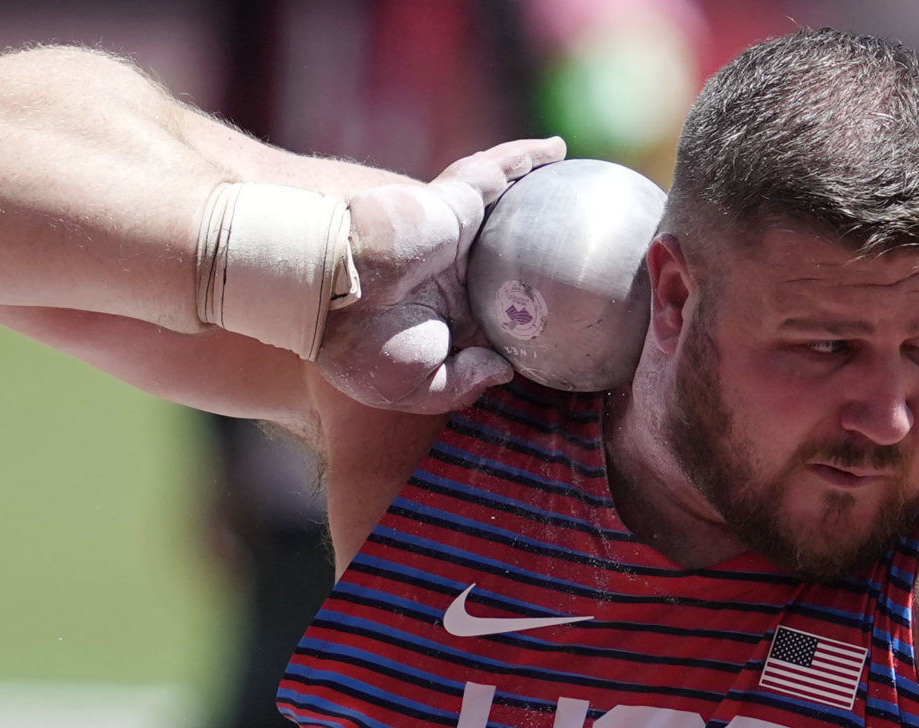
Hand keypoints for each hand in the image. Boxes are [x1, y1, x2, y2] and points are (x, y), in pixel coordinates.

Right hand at [314, 137, 564, 412]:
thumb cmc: (365, 346)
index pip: (500, 314)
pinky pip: (494, 172)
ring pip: (507, 208)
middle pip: (513, 256)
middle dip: (547, 252)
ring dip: (540, 193)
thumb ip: (464, 382)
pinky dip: (523, 158)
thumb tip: (506, 369)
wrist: (330, 294)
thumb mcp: (418, 385)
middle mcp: (455, 275)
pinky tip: (557, 151)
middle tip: (589, 250)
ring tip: (580, 185)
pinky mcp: (450, 202)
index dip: (534, 316)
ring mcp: (453, 235)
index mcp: (448, 318)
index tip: (574, 321)